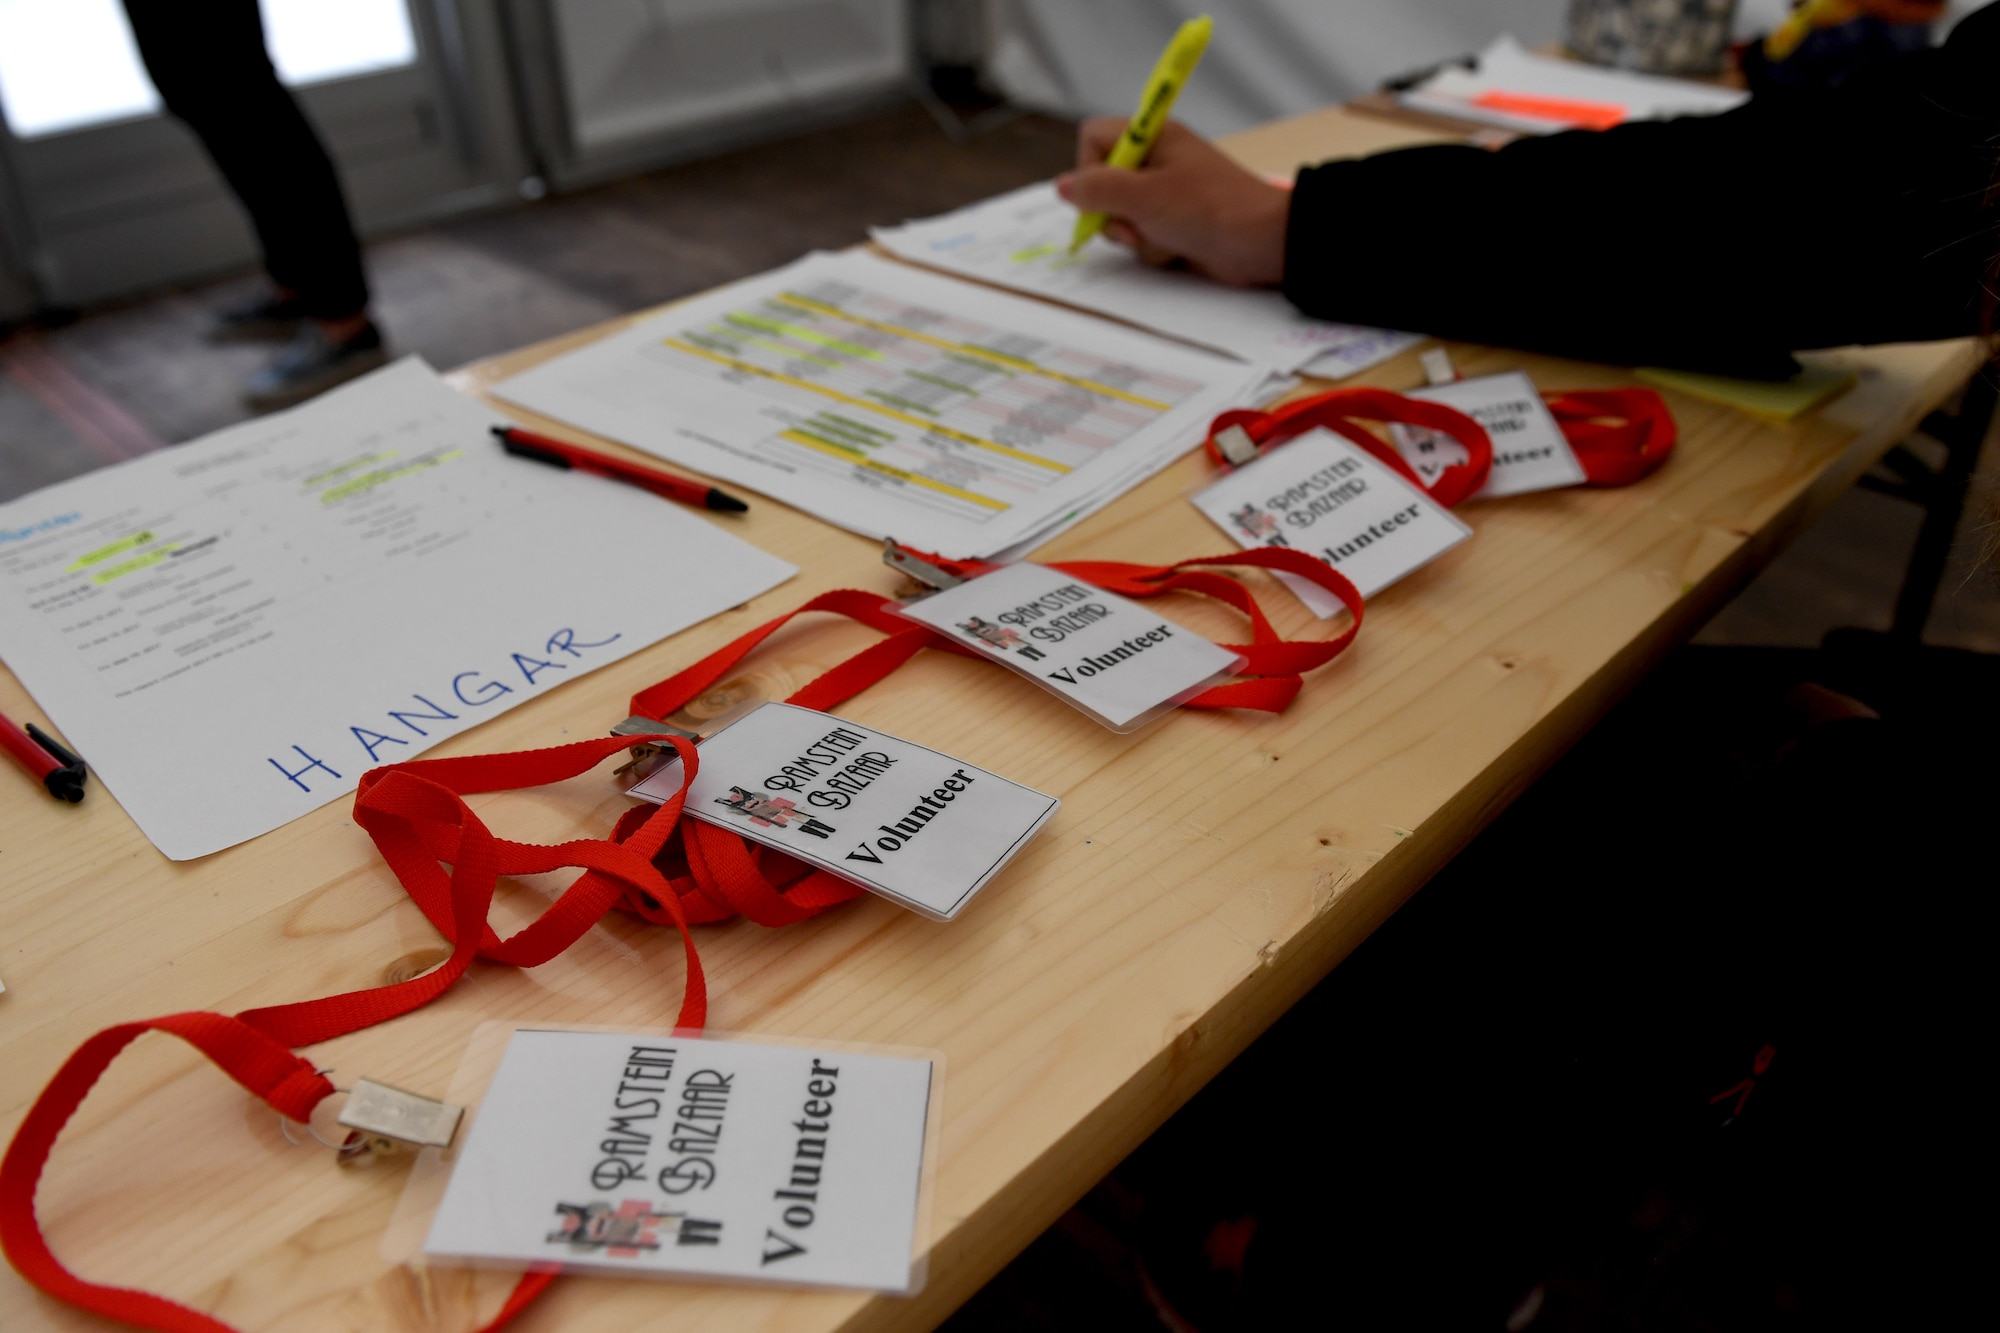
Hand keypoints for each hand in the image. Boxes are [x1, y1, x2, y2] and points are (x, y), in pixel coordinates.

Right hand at [1056, 118, 1289, 286]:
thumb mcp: (1146, 196)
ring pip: (1119, 217)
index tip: (1103, 193)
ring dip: (1136, 235)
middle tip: (1135, 223)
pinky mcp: (1173, 224)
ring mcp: (1164, 194)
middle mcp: (1155, 161)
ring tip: (1165, 237)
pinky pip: (1142, 237)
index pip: (1093, 138)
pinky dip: (1154, 248)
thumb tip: (1062, 187)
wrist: (1262, 244)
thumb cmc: (1211, 209)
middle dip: (1113, 212)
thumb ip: (1098, 189)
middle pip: (1101, 184)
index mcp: (1152, 136)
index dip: (1089, 167)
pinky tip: (1177, 249)